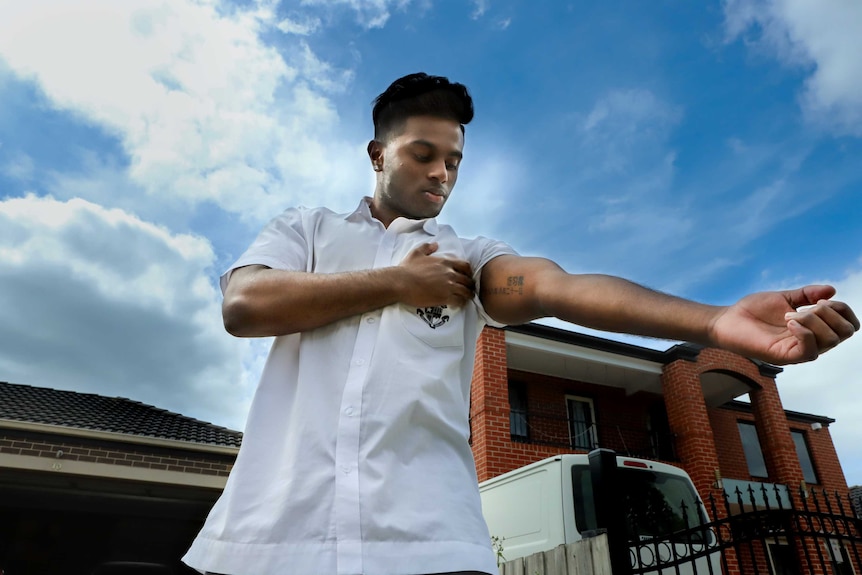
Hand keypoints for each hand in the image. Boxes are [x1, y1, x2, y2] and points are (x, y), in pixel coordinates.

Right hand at [397, 242, 474, 307]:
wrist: (400, 283)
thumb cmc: (407, 268)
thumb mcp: (416, 253)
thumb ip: (427, 247)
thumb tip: (435, 244)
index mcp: (445, 262)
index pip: (465, 266)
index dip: (468, 272)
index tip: (466, 276)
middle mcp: (450, 273)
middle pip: (468, 280)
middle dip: (469, 285)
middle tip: (467, 289)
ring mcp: (448, 286)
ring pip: (466, 291)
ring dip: (467, 295)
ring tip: (466, 298)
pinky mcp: (445, 298)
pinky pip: (459, 301)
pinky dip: (460, 303)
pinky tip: (457, 304)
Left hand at [709, 285, 858, 364]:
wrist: (727, 320)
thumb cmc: (753, 310)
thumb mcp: (784, 298)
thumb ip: (807, 294)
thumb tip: (832, 289)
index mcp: (814, 328)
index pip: (848, 325)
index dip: (842, 309)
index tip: (820, 299)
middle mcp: (811, 341)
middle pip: (845, 333)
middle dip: (830, 313)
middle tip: (806, 307)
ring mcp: (798, 351)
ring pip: (830, 340)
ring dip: (814, 320)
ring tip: (789, 315)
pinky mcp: (784, 357)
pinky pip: (809, 351)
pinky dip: (805, 333)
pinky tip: (790, 322)